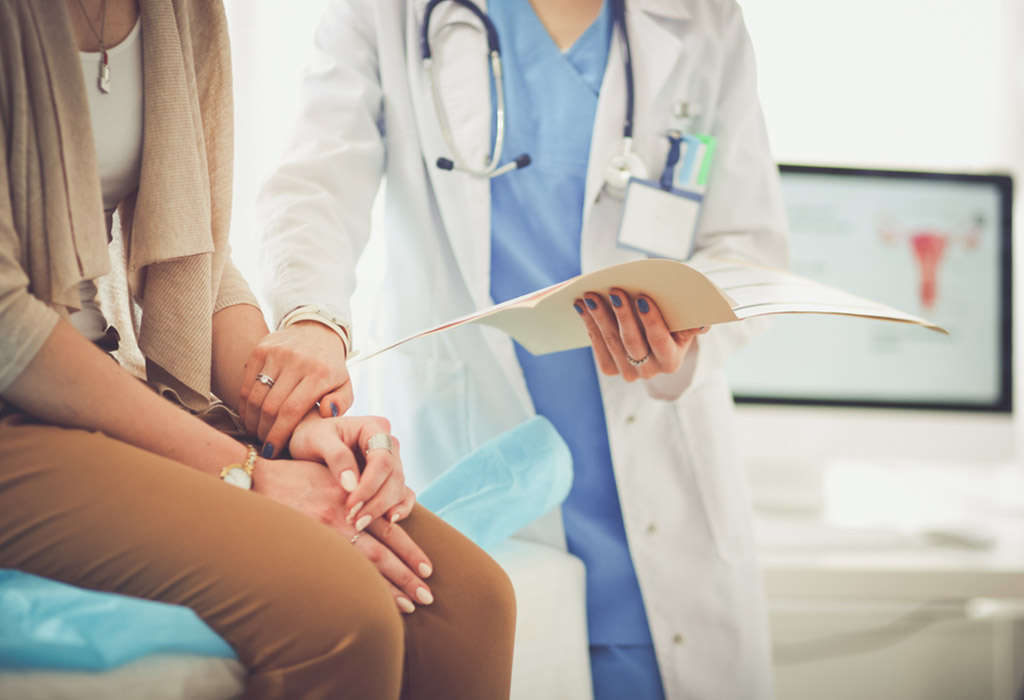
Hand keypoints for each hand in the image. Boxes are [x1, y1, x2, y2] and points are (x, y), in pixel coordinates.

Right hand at [239, 322, 351, 456]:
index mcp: (320, 373)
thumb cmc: (330, 368)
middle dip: (264, 431)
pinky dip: (245, 404)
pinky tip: (249, 416)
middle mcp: (297, 360)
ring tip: (256, 432)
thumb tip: (327, 413)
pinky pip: (247, 383)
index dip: (278, 435)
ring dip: (252, 420)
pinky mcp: (261, 349)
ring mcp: (276, 353)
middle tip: (265, 444)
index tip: (272, 451)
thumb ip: (341, 403)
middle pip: (270, 406)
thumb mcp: (345, 385)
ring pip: (256, 396)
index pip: (291, 411)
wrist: (316, 332)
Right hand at [252, 456, 431, 613]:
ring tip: (409, 606)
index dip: (411, 551)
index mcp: (353, 498)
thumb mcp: (331, 476)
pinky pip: (336, 571)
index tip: (429, 569)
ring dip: (388, 588)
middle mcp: (343, 516)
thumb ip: (356, 493)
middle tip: (427, 596)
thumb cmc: (294, 477)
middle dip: (407, 575)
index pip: (390, 529)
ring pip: (364, 566)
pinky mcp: (305, 544)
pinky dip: (356, 588)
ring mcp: (323, 533)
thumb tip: (384, 514)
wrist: (253, 480)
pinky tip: (368, 605)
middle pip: (383, 552)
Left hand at [289, 414, 415, 528]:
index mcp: (373, 428)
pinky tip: (389, 521)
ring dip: (383, 509)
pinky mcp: (388, 479)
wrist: (307, 443)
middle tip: (355, 521)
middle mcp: (387, 444)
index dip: (370, 484)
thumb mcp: (316, 440)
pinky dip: (399, 508)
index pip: (382, 459)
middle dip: (377, 501)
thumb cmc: (310, 436)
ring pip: (399, 488)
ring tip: (360, 524)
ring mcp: (391, 462)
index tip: (351, 504)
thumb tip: (351, 485)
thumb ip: (336, 457)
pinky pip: (403, 494)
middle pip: (394, 476)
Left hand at [574, 288, 708, 380]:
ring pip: (612, 342)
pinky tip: (582, 307)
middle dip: (622, 314)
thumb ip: (696, 321)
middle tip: (614, 290)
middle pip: (633, 342)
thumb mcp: (687, 320)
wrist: (656, 334)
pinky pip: (598, 347)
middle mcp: (650, 372)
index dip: (652, 320)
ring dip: (599, 317)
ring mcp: (629, 373)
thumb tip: (703, 324)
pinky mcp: (611, 368)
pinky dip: (590, 324)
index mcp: (672, 361)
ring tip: (591, 295)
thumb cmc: (674, 321)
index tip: (643, 298)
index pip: (660, 341)